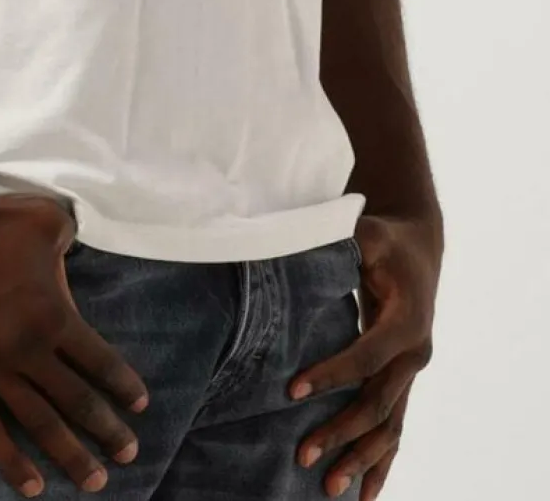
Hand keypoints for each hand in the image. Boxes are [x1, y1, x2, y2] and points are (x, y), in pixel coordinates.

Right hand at [0, 192, 148, 496]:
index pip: (98, 361)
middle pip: (76, 400)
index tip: (139, 407)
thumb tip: (78, 247)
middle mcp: (28, 350)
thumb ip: (70, 239)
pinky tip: (32, 484)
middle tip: (129, 455)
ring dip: (69, 455)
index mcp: (54, 315)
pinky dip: (11, 460)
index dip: (122, 385)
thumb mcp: (45, 219)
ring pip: (38, 424)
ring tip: (93, 482)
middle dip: (107, 431)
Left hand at [290, 213, 440, 499]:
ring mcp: (411, 372)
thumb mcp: (367, 233)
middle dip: (341, 431)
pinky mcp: (403, 379)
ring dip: (360, 458)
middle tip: (303, 455)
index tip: (292, 392)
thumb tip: (301, 247)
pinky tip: (364, 493)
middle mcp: (415, 353)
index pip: (366, 357)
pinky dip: (381, 462)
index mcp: (407, 321)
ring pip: (389, 426)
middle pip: (377, 403)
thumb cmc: (385, 239)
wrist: (417, 246)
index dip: (331, 376)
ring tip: (328, 487)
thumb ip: (346, 243)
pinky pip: (394, 428)